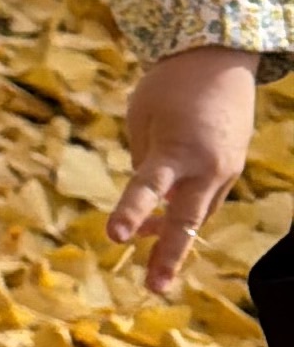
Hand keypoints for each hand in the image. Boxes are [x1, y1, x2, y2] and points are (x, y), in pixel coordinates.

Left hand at [111, 45, 259, 294]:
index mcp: (177, 150)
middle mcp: (207, 167)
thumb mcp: (142, 119)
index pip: (147, 189)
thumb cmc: (169, 85)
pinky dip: (187, 210)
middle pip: (186, 220)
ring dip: (175, 235)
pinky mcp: (231, 167)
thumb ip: (144, 162)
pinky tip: (164, 221)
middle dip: (169, 255)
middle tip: (155, 288)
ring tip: (154, 268)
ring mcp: (225, 170)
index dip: (131, 214)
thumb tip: (150, 200)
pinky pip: (206, 198)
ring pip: (198, 213)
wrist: (220, 58)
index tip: (114, 236)